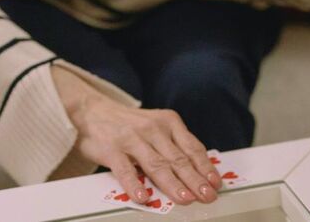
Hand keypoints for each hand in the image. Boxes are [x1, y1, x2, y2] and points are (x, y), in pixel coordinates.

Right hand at [51, 67, 221, 205]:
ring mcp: (132, 139)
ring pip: (157, 165)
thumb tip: (199, 169)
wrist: (93, 110)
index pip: (193, 147)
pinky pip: (125, 170)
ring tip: (185, 198)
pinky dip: (134, 185)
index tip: (215, 182)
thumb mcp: (158, 126)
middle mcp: (153, 130)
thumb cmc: (130, 124)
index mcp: (169, 123)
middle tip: (207, 195)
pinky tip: (143, 197)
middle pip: (178, 159)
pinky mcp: (112, 149)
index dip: (206, 167)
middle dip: (195, 180)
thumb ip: (175, 145)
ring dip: (173, 184)